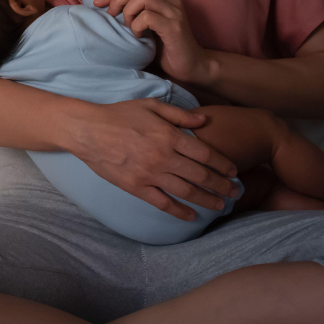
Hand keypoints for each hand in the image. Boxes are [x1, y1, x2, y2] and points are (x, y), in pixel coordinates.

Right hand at [66, 98, 238, 220]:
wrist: (88, 131)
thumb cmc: (119, 114)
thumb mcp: (151, 106)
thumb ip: (179, 115)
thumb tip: (204, 121)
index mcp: (169, 136)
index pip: (205, 154)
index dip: (223, 164)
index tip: (234, 171)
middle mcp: (163, 157)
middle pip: (201, 175)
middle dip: (222, 185)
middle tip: (235, 192)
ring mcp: (149, 174)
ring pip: (186, 192)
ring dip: (206, 200)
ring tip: (220, 206)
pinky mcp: (136, 187)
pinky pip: (162, 203)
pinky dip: (179, 211)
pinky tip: (191, 217)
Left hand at [93, 0, 215, 85]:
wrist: (192, 66)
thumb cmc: (166, 50)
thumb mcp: (147, 28)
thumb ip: (135, 15)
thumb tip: (107, 9)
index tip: (98, 3)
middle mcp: (171, 1)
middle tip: (111, 16)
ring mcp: (174, 13)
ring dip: (128, 12)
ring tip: (128, 27)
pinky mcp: (174, 27)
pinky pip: (148, 17)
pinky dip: (137, 25)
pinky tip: (138, 37)